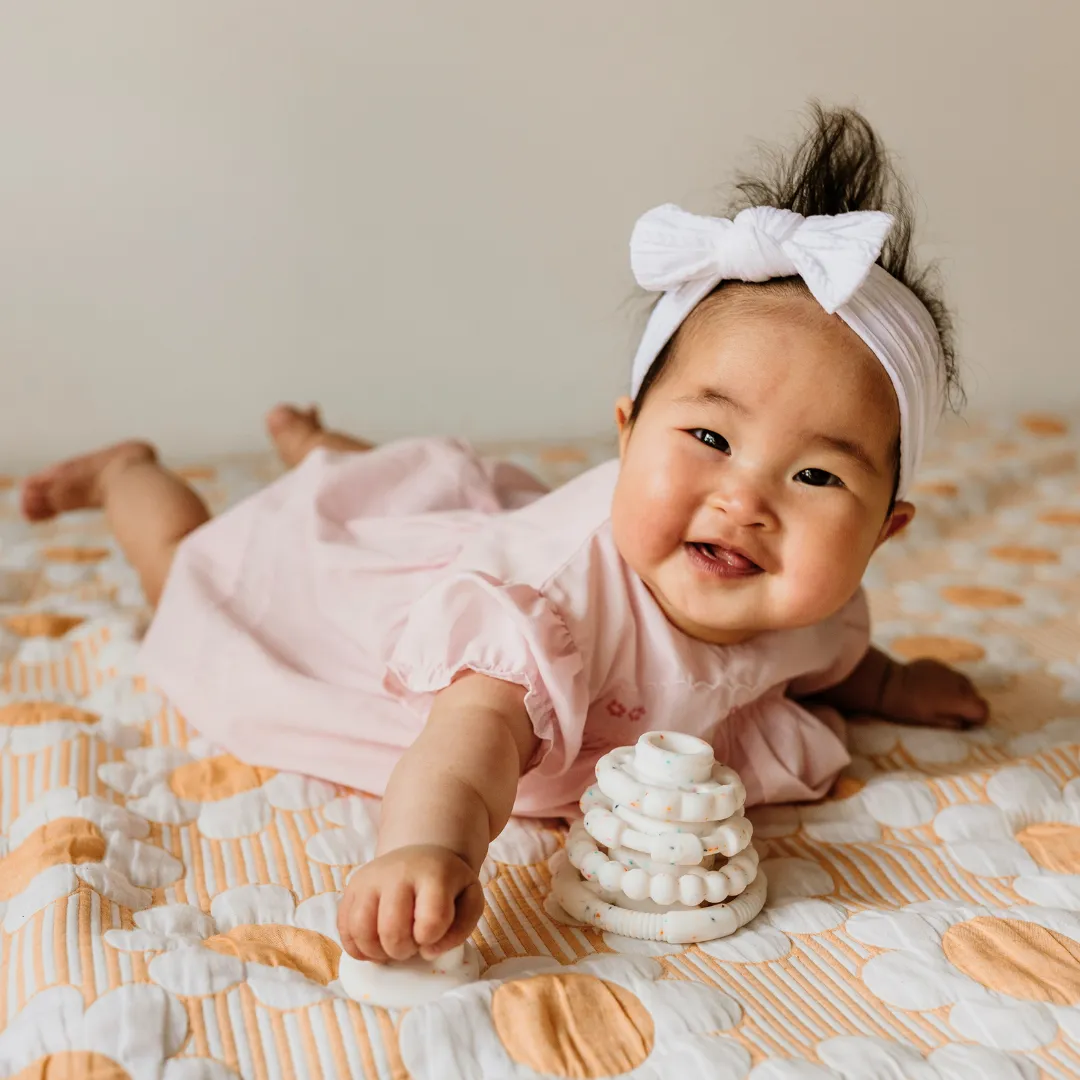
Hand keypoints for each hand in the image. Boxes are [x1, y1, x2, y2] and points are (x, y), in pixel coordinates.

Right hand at [337, 844, 483, 963]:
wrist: (421, 857)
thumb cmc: (447, 886)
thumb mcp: (470, 899)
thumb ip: (461, 929)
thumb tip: (428, 951)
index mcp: (433, 873)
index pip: (431, 920)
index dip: (432, 938)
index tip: (434, 934)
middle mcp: (398, 871)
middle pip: (392, 930)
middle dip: (403, 950)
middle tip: (412, 943)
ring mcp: (370, 878)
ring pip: (361, 931)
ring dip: (378, 952)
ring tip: (392, 947)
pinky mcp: (352, 888)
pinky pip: (344, 929)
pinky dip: (357, 948)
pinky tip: (375, 945)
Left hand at [882, 658, 988, 729]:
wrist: (887, 683)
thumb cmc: (909, 708)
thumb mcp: (933, 723)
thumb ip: (954, 723)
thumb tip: (965, 723)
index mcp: (960, 699)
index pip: (983, 709)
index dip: (978, 719)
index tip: (967, 724)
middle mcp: (959, 682)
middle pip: (974, 695)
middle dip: (968, 705)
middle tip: (953, 714)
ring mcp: (948, 670)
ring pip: (963, 683)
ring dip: (959, 693)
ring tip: (942, 701)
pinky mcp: (936, 663)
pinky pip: (949, 674)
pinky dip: (947, 682)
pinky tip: (931, 688)